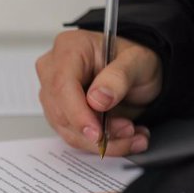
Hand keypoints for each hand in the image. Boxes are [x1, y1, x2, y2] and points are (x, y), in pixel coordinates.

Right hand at [36, 30, 161, 155]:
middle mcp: (54, 70)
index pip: (61, 85)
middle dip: (96, 131)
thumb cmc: (134, 60)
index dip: (77, 113)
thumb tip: (97, 99)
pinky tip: (123, 138)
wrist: (138, 72)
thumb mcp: (139, 62)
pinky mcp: (61, 114)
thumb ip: (119, 77)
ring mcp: (54, 94)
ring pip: (67, 130)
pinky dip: (100, 144)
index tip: (97, 133)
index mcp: (69, 48)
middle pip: (61, 112)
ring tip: (132, 135)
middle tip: (128, 131)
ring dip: (101, 141)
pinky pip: (75, 137)